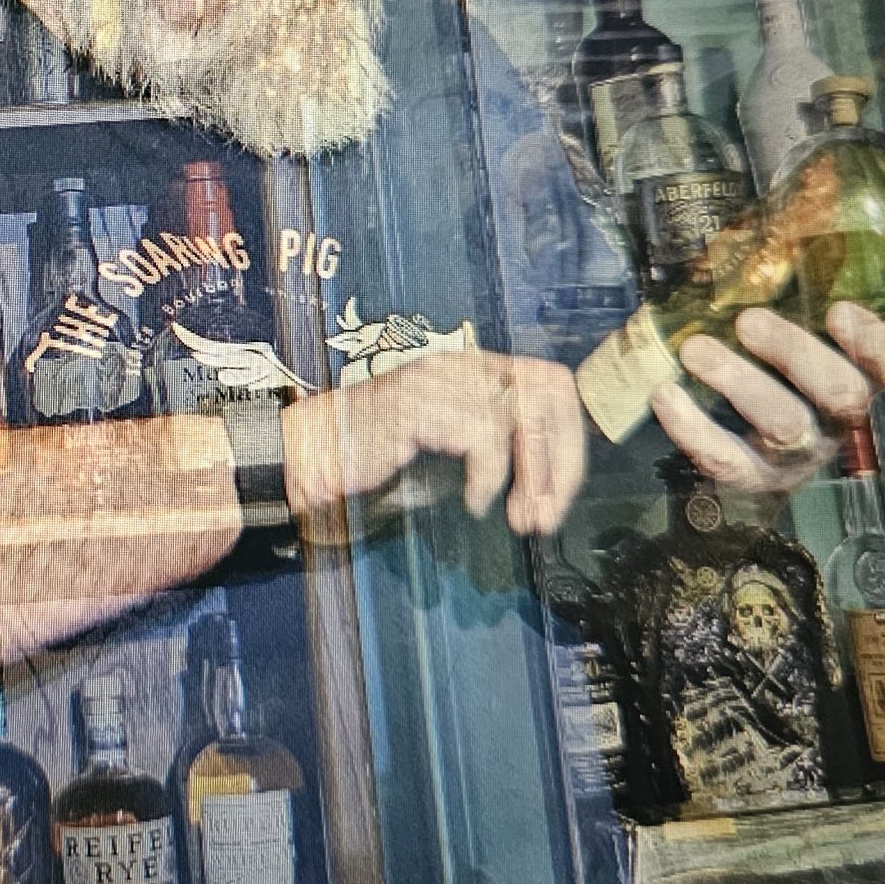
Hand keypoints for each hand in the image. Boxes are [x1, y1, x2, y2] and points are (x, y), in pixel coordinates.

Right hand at [283, 347, 586, 535]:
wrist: (315, 450)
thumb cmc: (381, 451)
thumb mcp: (451, 442)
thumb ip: (497, 444)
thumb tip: (554, 478)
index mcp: (477, 368)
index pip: (552, 384)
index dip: (569, 440)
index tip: (557, 493)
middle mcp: (465, 364)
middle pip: (549, 395)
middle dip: (561, 462)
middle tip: (545, 515)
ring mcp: (442, 379)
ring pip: (524, 417)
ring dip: (533, 477)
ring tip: (520, 519)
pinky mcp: (421, 403)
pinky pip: (483, 437)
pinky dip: (488, 479)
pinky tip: (475, 503)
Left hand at [651, 302, 884, 493]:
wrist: (743, 462)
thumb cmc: (767, 377)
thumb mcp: (784, 343)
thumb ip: (784, 304)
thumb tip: (757, 239)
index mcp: (852, 383)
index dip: (870, 342)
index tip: (838, 309)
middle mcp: (835, 423)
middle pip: (839, 394)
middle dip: (795, 353)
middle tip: (748, 321)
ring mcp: (796, 457)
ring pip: (785, 425)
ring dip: (740, 383)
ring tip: (695, 349)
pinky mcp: (751, 480)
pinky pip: (727, 459)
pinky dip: (693, 427)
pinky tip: (664, 394)